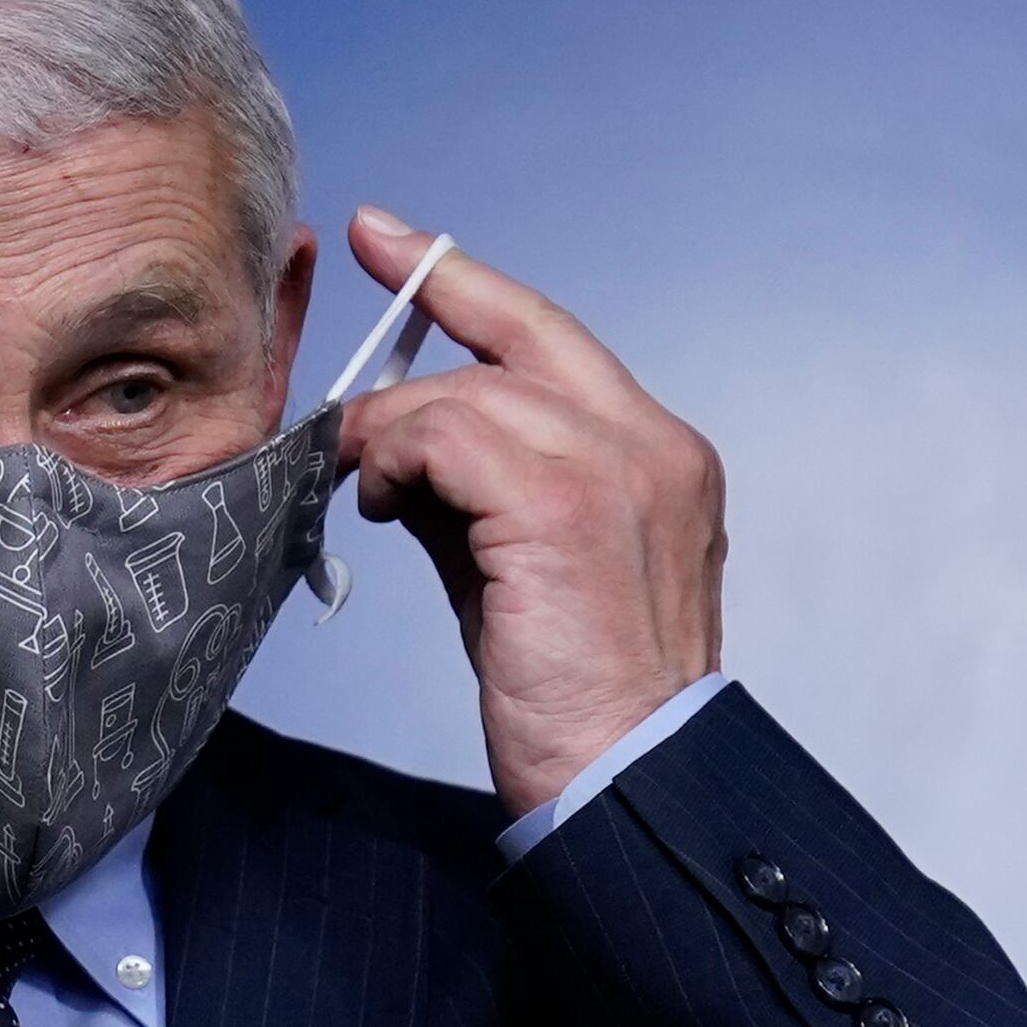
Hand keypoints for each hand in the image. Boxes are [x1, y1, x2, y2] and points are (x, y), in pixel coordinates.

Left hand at [332, 205, 725, 817]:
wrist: (626, 784)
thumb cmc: (576, 704)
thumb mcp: (525, 572)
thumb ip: (480, 497)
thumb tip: (402, 454)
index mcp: (663, 457)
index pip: (558, 338)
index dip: (474, 284)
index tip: (401, 242)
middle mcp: (655, 444)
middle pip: (518, 337)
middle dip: (430, 300)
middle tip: (362, 289)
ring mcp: (617, 466)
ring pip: (471, 390)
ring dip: (397, 432)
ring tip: (369, 492)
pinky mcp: (564, 505)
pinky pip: (447, 435)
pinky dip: (397, 460)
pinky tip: (382, 507)